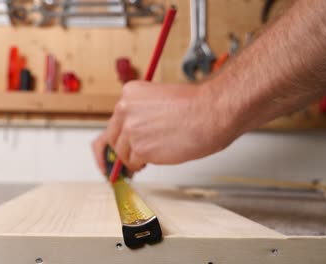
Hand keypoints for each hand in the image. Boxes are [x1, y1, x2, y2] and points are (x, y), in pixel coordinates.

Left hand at [92, 80, 239, 171]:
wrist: (211, 113)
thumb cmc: (196, 106)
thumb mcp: (160, 99)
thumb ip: (142, 113)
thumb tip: (134, 132)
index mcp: (129, 93)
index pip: (114, 119)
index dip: (120, 135)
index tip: (116, 146)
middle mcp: (125, 109)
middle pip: (114, 137)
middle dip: (124, 148)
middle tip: (133, 156)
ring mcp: (131, 130)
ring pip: (122, 153)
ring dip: (134, 158)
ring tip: (151, 156)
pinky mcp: (140, 149)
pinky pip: (133, 163)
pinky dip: (142, 165)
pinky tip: (155, 159)